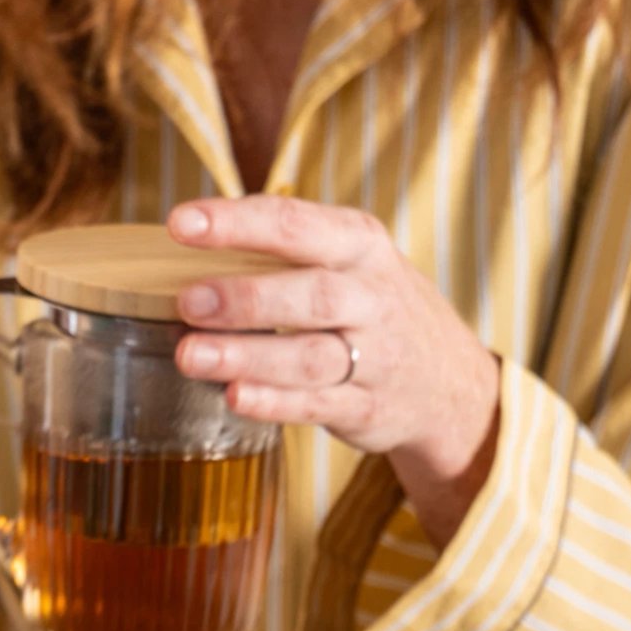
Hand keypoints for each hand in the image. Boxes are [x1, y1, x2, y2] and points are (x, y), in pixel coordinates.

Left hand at [167, 197, 500, 545]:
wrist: (449, 379)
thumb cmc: (371, 305)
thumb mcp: (348, 258)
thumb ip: (284, 248)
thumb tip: (187, 240)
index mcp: (359, 245)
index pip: (294, 225)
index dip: (236, 223)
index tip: (181, 223)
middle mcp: (371, 297)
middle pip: (310, 294)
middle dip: (246, 297)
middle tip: (187, 301)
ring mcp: (374, 357)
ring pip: (310, 356)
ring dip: (249, 355)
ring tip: (191, 355)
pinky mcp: (366, 408)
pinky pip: (317, 405)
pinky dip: (274, 403)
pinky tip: (235, 396)